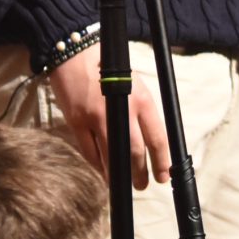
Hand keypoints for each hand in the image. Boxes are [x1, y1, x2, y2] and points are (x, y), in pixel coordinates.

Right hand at [47, 45, 168, 189]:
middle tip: (142, 185)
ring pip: (111, 156)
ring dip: (118, 175)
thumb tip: (149, 141)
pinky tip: (103, 172)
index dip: (162, 161)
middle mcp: (121, 111)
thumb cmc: (108, 68)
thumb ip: (141, 111)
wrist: (74, 54)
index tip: (163, 176)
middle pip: (135, 152)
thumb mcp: (134, 85)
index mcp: (141, 100)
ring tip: (123, 184)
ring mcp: (96, 118)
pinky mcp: (77, 122)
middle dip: (140, 174)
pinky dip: (98, 165)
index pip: (157, 137)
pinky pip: (89, 152)